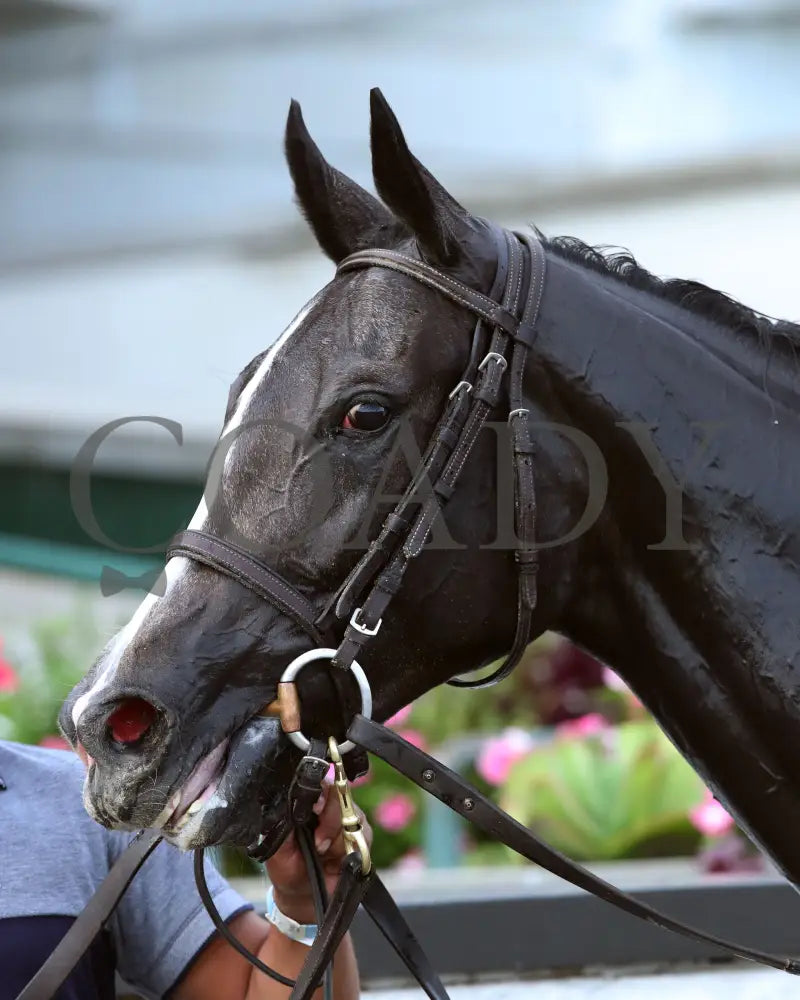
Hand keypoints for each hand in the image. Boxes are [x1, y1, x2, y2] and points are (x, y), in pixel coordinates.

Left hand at [266, 782, 371, 924]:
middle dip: (329, 822)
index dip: (319, 793)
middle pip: (339, 796)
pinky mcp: (363, 836)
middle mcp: (330, 805)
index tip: (314, 809)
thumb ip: (282, 826)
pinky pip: (364, 836)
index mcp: (307, 802)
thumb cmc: (289, 868)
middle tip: (318, 845)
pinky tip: (337, 861)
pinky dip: (350, 850)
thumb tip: (289, 807)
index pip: (318, 783)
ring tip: (324, 855)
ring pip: (352, 817)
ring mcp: (348, 818)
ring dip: (338, 841)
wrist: (304, 895)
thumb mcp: (277, 849)